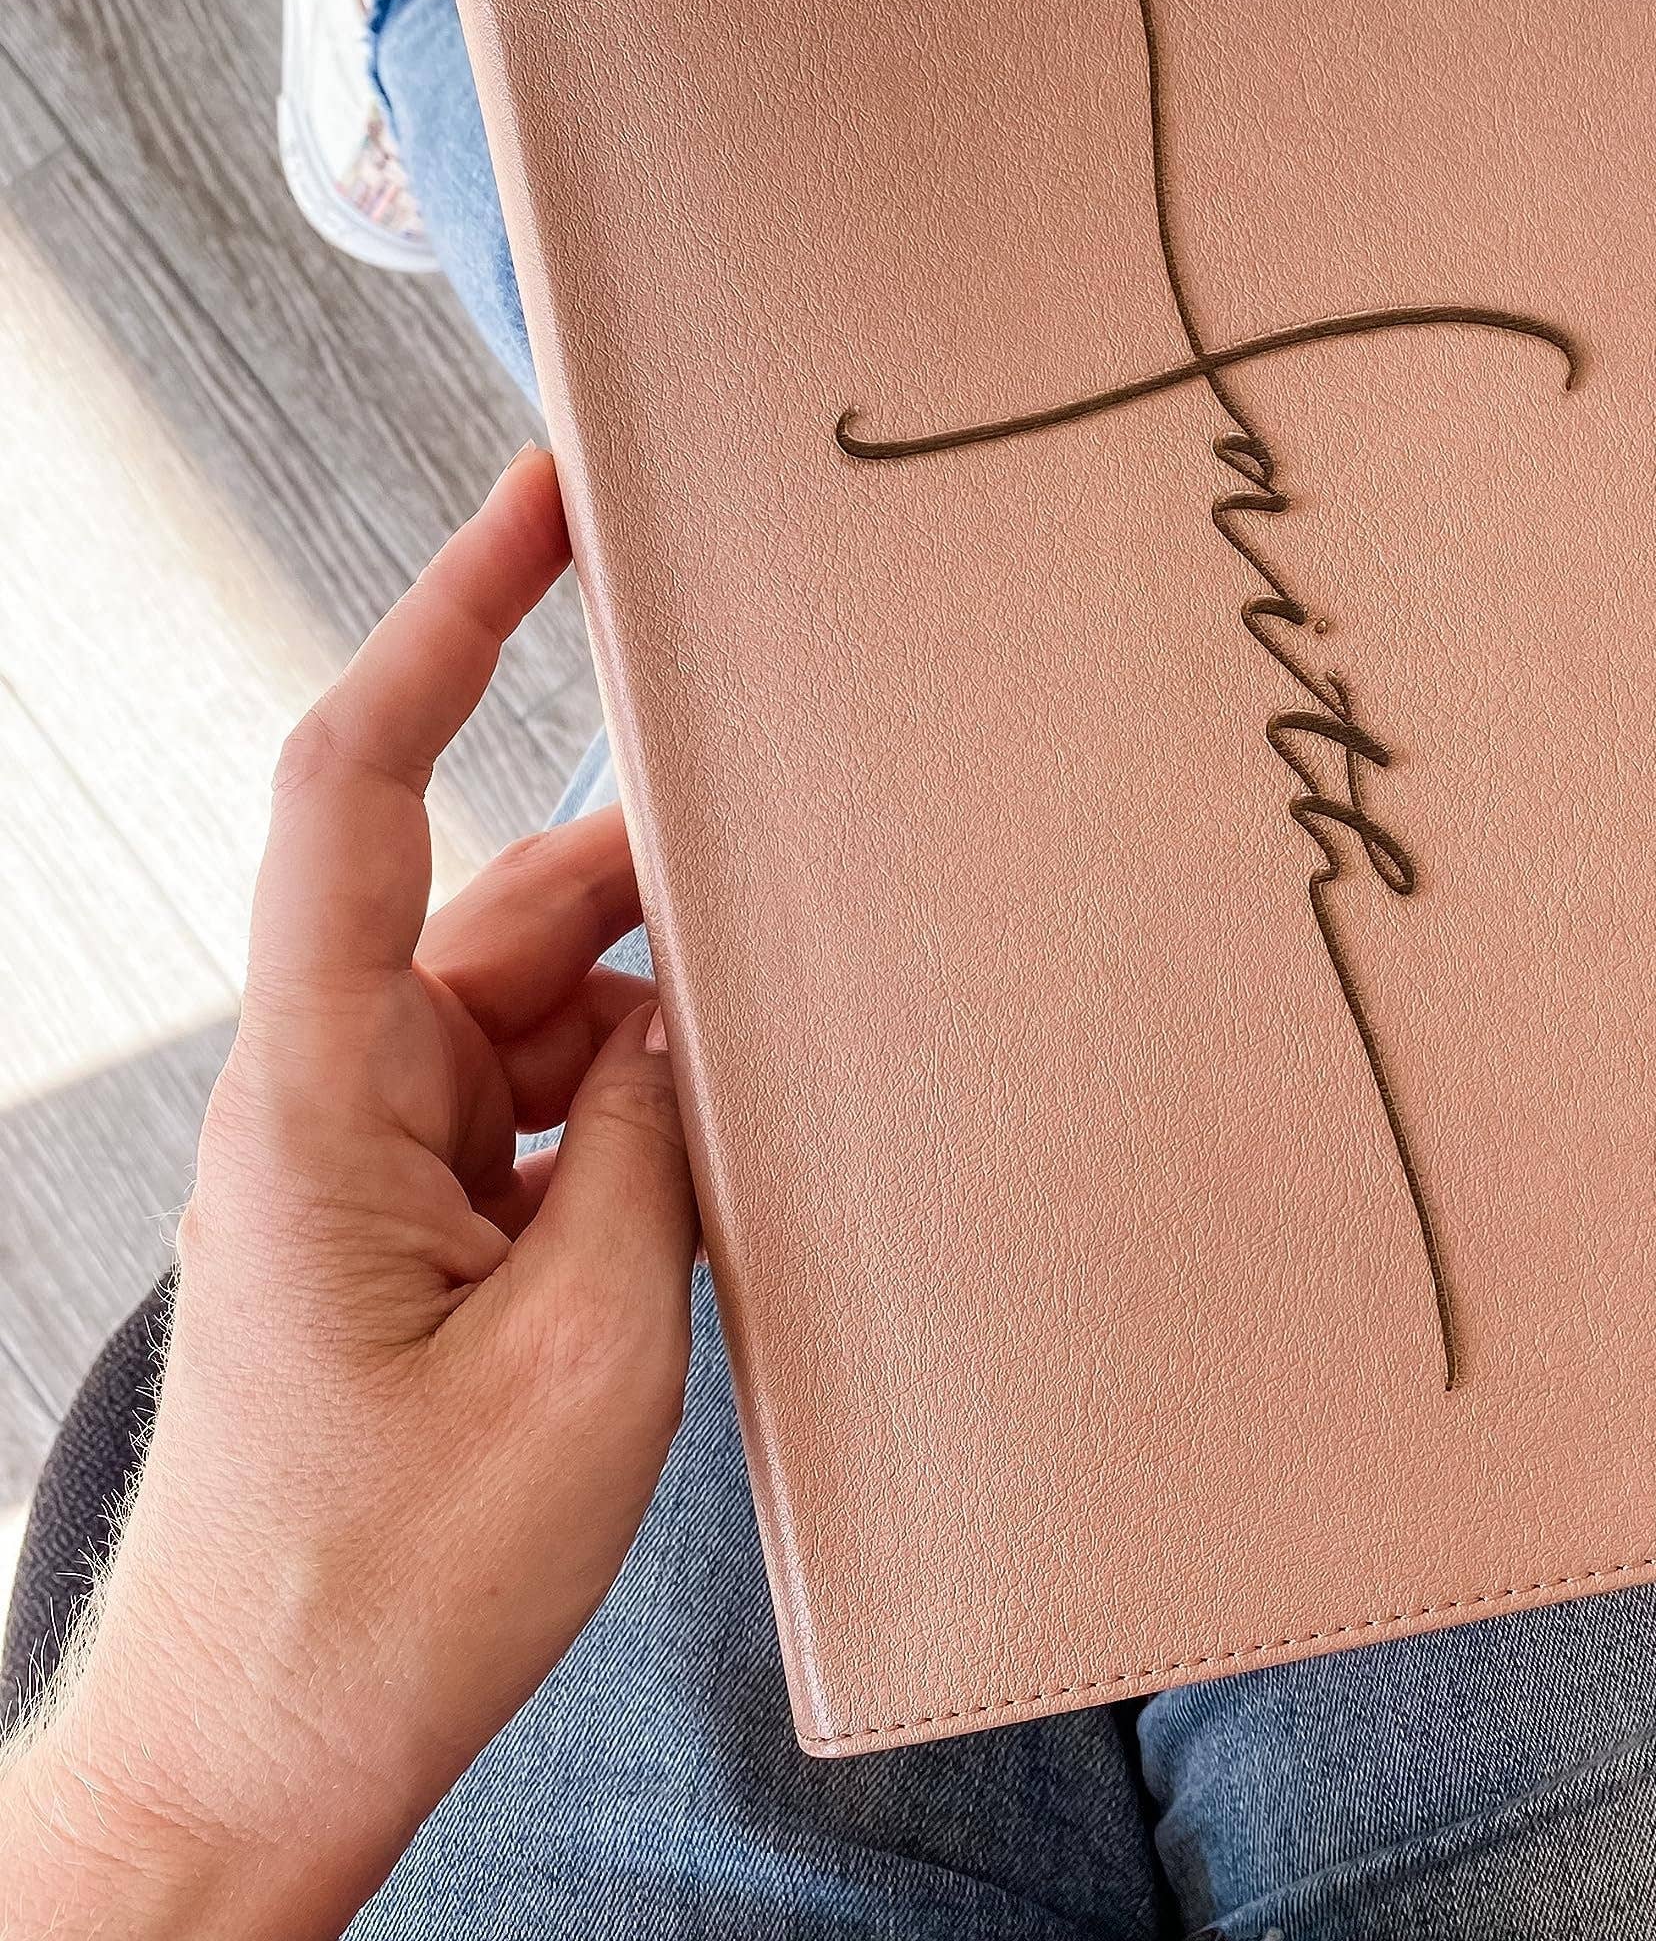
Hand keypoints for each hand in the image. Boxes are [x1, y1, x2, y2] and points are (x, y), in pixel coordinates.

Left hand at [0, 448, 697, 1939]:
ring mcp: (371, 1153)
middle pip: (504, 898)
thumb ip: (652, 1145)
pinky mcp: (411, 1212)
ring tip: (773, 1058)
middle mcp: (334, 1092)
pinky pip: (541, 1092)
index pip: (360, 786)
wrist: (263, 1748)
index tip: (547, 502)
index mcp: (325, 1096)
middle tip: (798, 844)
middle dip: (652, 879)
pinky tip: (723, 1147)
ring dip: (658, 1017)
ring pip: (538, 1000)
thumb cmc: (382, 1583)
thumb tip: (694, 1010)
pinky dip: (636, 1100)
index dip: (449, 618)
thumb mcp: (588, 1357)